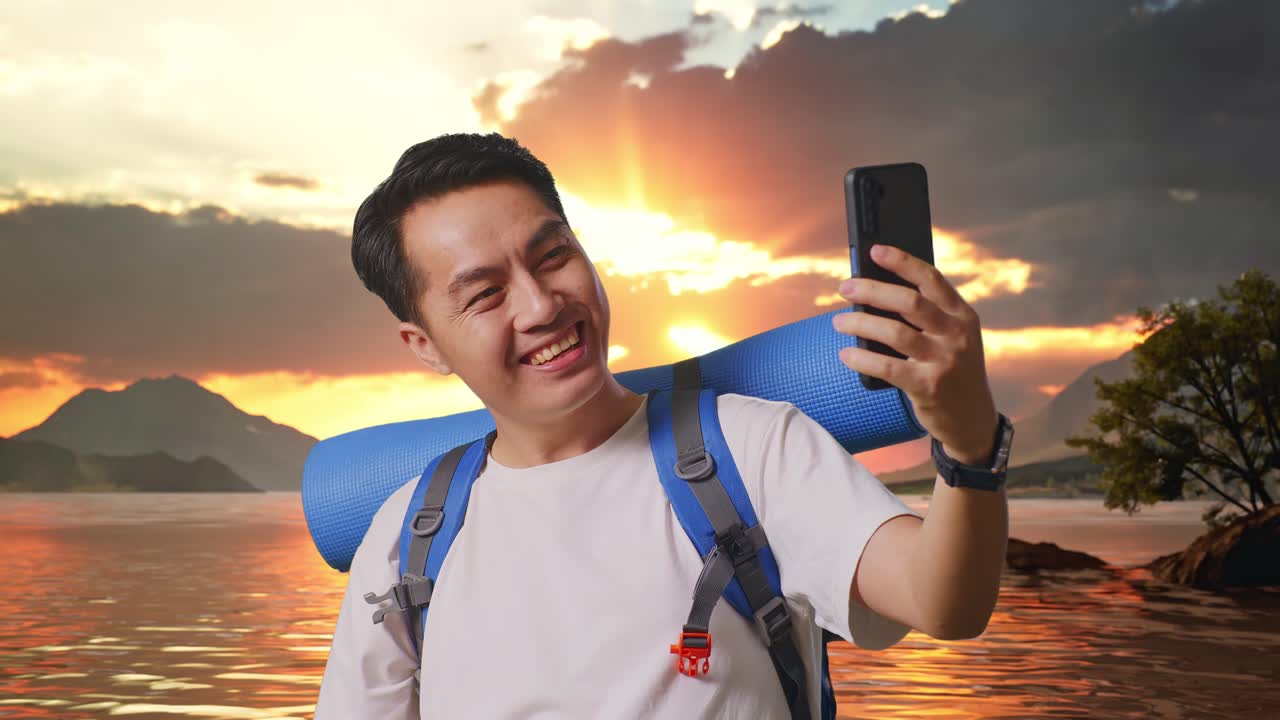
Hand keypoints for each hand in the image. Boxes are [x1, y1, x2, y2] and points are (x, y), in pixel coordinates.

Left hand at [833, 244, 998, 464]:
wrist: (972, 419)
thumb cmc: (953, 370)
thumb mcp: (953, 338)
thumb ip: (928, 316)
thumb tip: (877, 292)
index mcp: (962, 315)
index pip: (931, 279)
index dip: (902, 262)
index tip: (875, 251)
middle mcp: (956, 334)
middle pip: (909, 301)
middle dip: (871, 290)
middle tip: (844, 288)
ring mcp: (943, 361)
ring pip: (894, 332)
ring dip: (860, 323)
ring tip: (839, 322)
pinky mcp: (927, 386)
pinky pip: (886, 367)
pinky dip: (861, 358)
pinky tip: (846, 354)